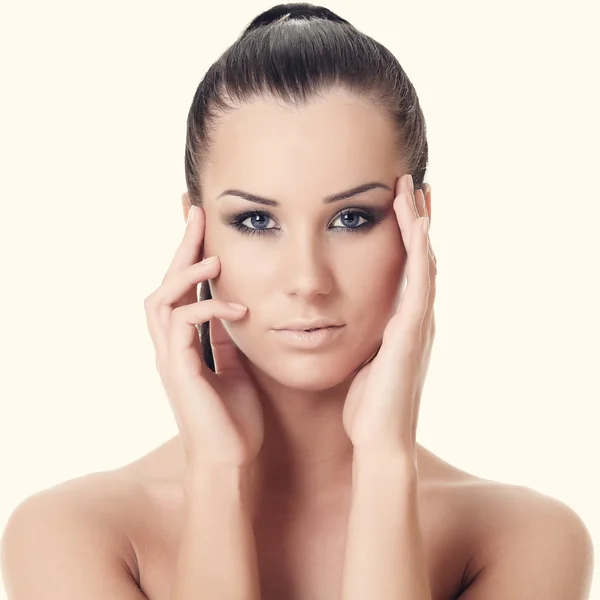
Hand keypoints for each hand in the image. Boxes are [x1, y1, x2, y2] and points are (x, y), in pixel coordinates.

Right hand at [143, 198, 263, 469]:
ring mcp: (171, 358)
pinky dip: (207, 309)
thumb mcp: (237, 367)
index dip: (188, 254)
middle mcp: (170, 346)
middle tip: (197, 214)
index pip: (180, 289)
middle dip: (180, 248)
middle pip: (163, 284)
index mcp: (184, 344)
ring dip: (186, 274)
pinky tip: (237, 308)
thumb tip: (235, 307)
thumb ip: (228, 338)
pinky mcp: (179, 370)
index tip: (201, 223)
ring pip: (160, 300)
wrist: (230, 462)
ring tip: (215, 258)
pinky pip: (182, 326)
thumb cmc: (235, 420)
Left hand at [342, 174, 436, 460]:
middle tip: (412, 184)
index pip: (407, 270)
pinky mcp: (413, 330)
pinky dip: (419, 249)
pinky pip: (420, 281)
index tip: (397, 206)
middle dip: (417, 220)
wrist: (378, 442)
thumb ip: (362, 339)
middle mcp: (417, 318)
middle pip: (422, 257)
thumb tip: (341, 323)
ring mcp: (419, 323)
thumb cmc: (366, 406)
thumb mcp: (362, 362)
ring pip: (425, 261)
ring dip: (419, 224)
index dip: (406, 237)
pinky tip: (416, 222)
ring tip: (413, 189)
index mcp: (402, 324)